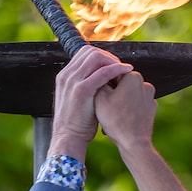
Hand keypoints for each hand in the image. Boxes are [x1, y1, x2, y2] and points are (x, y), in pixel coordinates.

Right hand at [49, 47, 132, 161]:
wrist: (69, 139)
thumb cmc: (78, 123)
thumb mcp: (80, 99)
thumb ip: (86, 85)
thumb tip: (102, 77)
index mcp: (65, 76)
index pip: (84, 53)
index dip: (102, 55)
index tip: (113, 64)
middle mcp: (67, 75)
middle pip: (90, 51)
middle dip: (108, 56)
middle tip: (120, 65)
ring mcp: (73, 81)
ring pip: (95, 57)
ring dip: (112, 61)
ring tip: (124, 69)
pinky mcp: (82, 90)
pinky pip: (102, 72)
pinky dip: (116, 69)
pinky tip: (126, 71)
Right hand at [96, 68, 156, 153]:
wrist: (133, 143)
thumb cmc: (116, 120)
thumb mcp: (100, 98)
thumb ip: (99, 82)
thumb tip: (99, 77)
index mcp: (133, 76)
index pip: (113, 72)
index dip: (104, 83)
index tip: (99, 94)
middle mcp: (145, 83)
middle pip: (122, 83)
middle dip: (113, 93)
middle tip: (103, 106)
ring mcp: (150, 97)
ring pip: (129, 94)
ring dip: (120, 101)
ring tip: (111, 115)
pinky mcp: (152, 108)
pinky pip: (136, 105)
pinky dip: (128, 110)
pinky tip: (120, 120)